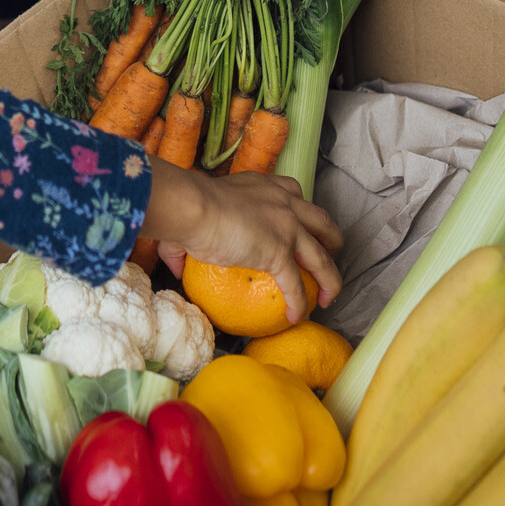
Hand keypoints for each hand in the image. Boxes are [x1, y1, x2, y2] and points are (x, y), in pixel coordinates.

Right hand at [141, 159, 343, 324]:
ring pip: (322, 257)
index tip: (299, 222)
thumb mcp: (196, 217)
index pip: (295, 194)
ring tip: (329, 296)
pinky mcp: (281, 253)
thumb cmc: (191, 208)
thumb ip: (186, 242)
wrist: (195, 208)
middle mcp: (285, 203)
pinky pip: (295, 284)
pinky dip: (299, 303)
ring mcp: (288, 228)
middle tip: (329, 254)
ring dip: (330, 278)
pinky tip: (297, 317)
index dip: (302, 211)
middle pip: (322, 223)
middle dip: (331, 239)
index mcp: (268, 188)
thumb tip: (173, 266)